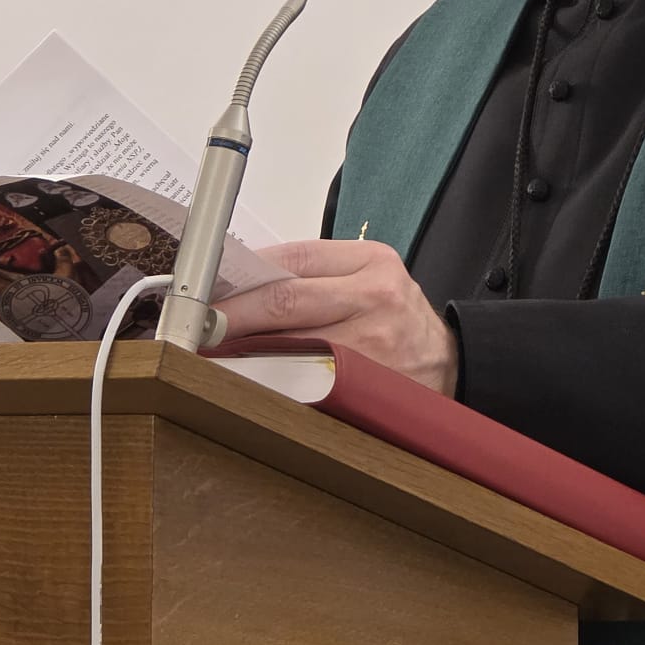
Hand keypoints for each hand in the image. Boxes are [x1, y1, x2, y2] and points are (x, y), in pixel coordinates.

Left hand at [214, 238, 458, 395]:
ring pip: (288, 344)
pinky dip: (268, 381)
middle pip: (283, 301)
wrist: (451, 365)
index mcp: (371, 262)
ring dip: (240, 352)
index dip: (241, 276)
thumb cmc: (397, 320)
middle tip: (192, 325)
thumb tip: (237, 284)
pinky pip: (305, 380)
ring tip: (206, 355)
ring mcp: (373, 344)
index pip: (292, 260)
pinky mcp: (368, 384)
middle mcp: (375, 297)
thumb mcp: (368, 279)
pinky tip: (243, 382)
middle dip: (229, 315)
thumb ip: (313, 277)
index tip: (204, 289)